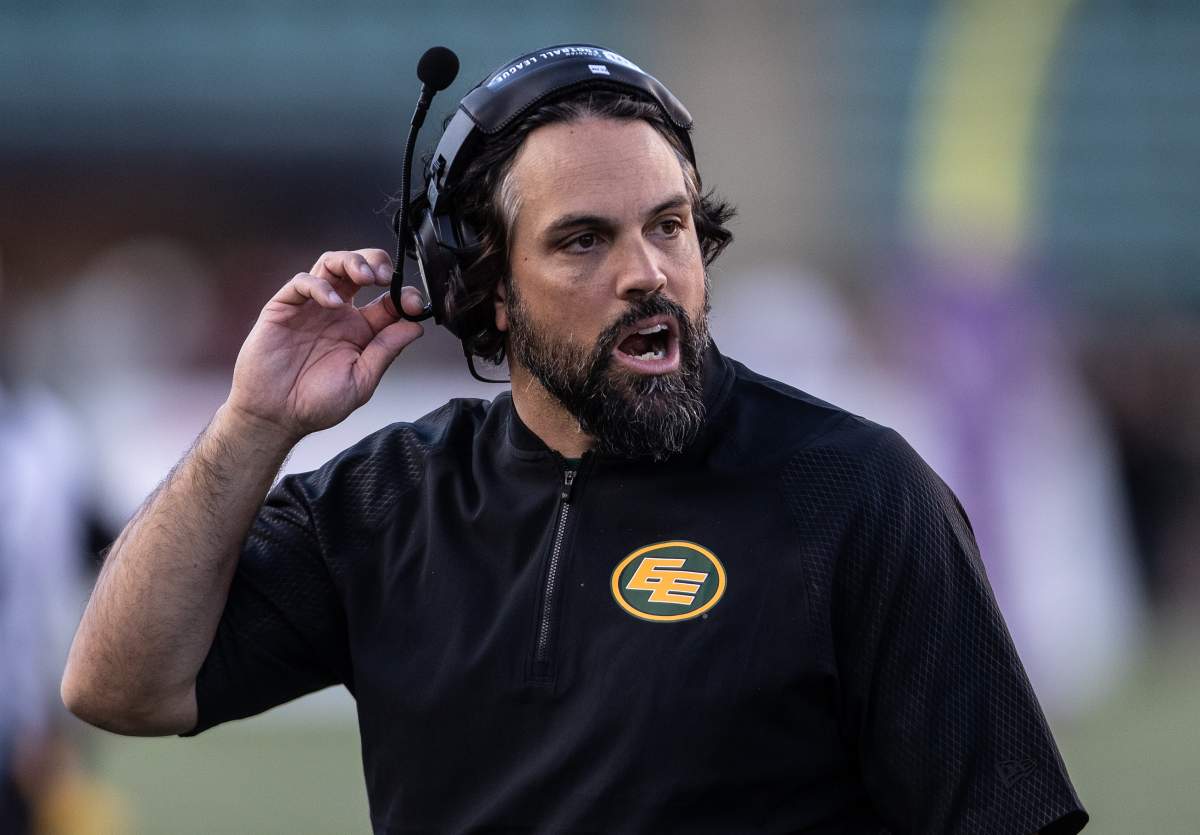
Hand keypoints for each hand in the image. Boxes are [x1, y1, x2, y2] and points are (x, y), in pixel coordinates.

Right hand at [225, 248, 426, 441]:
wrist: (275, 416)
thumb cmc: (315, 403)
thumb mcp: (361, 380)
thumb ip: (386, 350)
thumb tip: (416, 327)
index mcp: (361, 330)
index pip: (388, 299)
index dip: (404, 294)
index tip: (414, 304)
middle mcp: (339, 313)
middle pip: (360, 269)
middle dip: (376, 262)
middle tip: (384, 275)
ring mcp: (312, 307)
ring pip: (331, 265)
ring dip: (351, 261)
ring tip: (365, 276)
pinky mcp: (284, 307)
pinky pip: (302, 282)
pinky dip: (319, 286)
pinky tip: (333, 303)